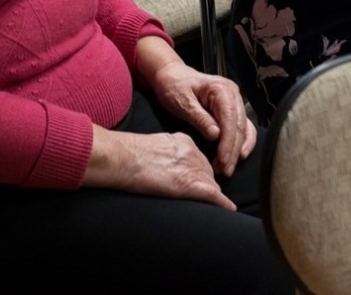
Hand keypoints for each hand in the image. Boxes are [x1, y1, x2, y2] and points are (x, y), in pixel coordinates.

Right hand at [83, 127, 235, 209]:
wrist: (122, 158)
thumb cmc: (127, 154)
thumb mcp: (154, 146)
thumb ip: (167, 153)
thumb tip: (167, 166)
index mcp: (183, 142)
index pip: (199, 160)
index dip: (199, 174)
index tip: (196, 181)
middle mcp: (192, 153)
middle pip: (208, 173)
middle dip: (207, 184)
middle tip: (204, 197)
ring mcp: (192, 168)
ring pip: (211, 184)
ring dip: (211, 195)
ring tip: (213, 207)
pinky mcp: (189, 184)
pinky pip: (212, 195)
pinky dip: (222, 203)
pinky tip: (228, 209)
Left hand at [146, 59, 256, 176]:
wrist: (170, 75)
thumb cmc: (173, 86)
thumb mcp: (182, 101)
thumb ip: (199, 118)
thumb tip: (216, 135)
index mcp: (221, 89)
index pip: (230, 120)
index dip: (228, 144)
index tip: (222, 162)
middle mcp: (233, 94)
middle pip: (239, 127)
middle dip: (232, 151)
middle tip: (224, 171)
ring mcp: (234, 101)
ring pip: (244, 128)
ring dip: (237, 150)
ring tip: (228, 168)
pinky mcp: (231, 109)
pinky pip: (242, 127)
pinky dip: (241, 142)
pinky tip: (238, 156)